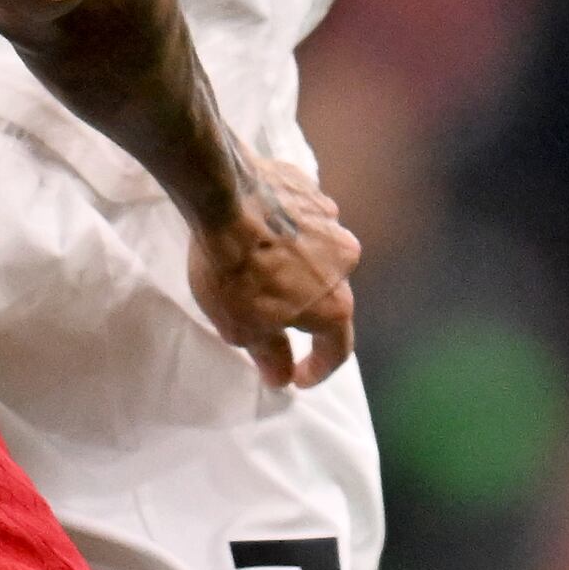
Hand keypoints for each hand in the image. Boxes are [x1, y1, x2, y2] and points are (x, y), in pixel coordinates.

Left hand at [189, 154, 359, 393]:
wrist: (223, 195)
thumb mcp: (243, 329)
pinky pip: (304, 221)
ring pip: (318, 255)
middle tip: (268, 313)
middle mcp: (345, 262)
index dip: (318, 369)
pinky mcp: (312, 191)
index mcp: (335, 304)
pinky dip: (288, 232)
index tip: (298, 377)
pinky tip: (259, 230)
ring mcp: (332, 222)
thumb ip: (270, 355)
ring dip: (296, 266)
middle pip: (328, 298)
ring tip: (259, 264)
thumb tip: (282, 376)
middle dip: (301, 310)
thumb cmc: (233, 270)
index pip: (337, 349)